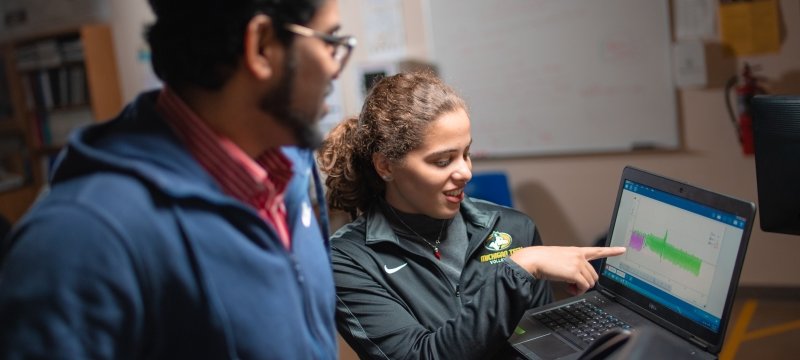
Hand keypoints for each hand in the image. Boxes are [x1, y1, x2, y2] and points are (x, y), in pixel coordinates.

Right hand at [509, 246, 625, 294]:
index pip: (597, 250)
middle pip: (594, 275)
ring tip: (568, 286)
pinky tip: (568, 288)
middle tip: (572, 285)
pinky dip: (577, 291)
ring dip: (580, 288)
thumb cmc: (542, 260)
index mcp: (576, 251)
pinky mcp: (575, 272)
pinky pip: (584, 286)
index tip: (622, 249)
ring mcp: (578, 263)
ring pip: (590, 282)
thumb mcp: (560, 260)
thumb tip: (575, 280)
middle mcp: (579, 256)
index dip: (612, 250)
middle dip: (585, 283)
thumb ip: (571, 266)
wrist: (534, 259)